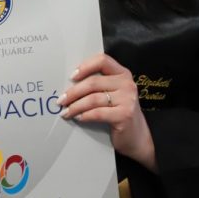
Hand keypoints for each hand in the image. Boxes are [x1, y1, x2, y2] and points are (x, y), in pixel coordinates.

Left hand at [58, 53, 156, 171]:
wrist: (137, 137)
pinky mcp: (125, 115)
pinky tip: (79, 118)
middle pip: (93, 82)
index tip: (72, 76)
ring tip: (66, 112)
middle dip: (73, 92)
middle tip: (61, 100)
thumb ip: (99, 85)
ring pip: (93, 99)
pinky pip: (98, 113)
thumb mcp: (113, 94)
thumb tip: (70, 84)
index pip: (102, 60)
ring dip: (75, 106)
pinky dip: (85, 115)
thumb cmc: (120, 113)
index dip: (85, 67)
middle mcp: (127, 84)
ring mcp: (127, 99)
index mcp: (123, 74)